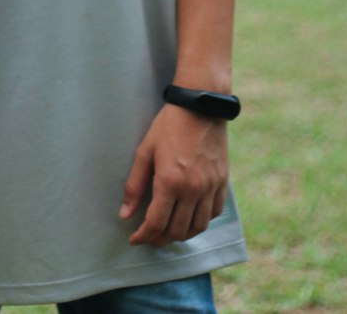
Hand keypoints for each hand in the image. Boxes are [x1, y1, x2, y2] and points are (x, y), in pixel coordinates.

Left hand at [119, 104, 228, 246]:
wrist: (200, 106)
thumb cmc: (169, 125)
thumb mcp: (145, 151)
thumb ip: (135, 185)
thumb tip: (125, 214)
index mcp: (170, 181)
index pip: (156, 224)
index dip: (143, 237)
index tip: (135, 239)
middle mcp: (192, 189)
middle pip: (176, 231)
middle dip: (159, 239)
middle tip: (149, 237)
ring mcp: (210, 187)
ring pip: (197, 227)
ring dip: (181, 235)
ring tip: (168, 232)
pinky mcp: (222, 182)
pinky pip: (214, 213)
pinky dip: (201, 221)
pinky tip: (190, 217)